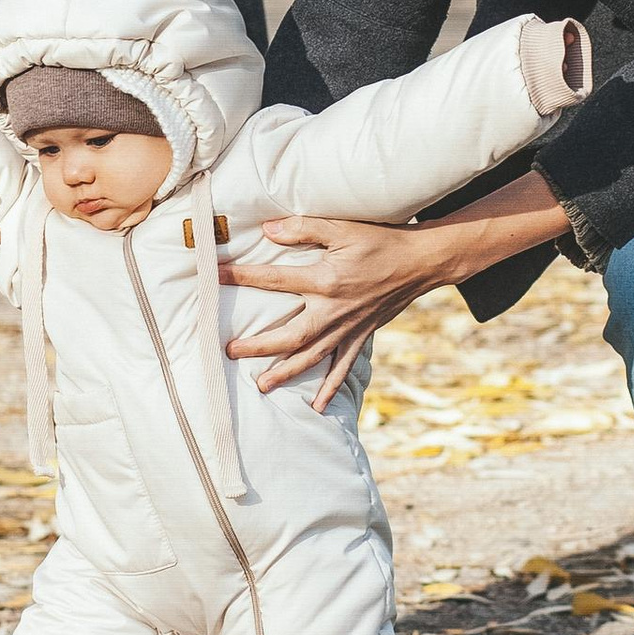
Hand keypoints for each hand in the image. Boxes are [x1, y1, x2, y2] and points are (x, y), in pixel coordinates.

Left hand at [223, 213, 449, 409]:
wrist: (420, 261)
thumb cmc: (379, 240)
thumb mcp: (341, 227)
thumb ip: (303, 228)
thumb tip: (267, 230)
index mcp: (325, 280)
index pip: (273, 280)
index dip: (241, 276)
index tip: (214, 276)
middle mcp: (333, 310)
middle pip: (288, 335)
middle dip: (257, 345)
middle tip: (229, 351)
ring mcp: (348, 328)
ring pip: (311, 356)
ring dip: (285, 372)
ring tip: (261, 385)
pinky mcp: (361, 336)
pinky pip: (343, 367)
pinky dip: (330, 387)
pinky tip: (317, 407)